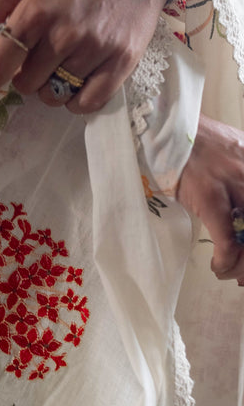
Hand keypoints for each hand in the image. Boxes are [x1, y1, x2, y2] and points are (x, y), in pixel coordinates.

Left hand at [0, 0, 172, 112]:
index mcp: (39, 9)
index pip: (2, 60)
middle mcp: (66, 35)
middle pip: (27, 83)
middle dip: (24, 75)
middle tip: (36, 57)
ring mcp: (95, 52)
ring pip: (55, 95)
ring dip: (50, 86)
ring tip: (60, 65)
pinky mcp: (121, 64)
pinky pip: (88, 103)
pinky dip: (75, 101)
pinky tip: (75, 84)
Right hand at [176, 114, 243, 283]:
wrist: (169, 131)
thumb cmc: (200, 145)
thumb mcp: (237, 155)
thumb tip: (241, 213)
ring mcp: (236, 186)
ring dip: (242, 266)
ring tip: (233, 274)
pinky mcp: (211, 200)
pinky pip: (227, 242)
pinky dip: (225, 261)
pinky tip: (218, 268)